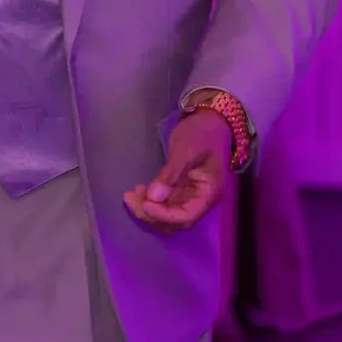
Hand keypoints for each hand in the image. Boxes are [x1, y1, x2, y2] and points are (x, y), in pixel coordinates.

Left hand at [124, 110, 230, 232]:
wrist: (211, 120)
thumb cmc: (203, 132)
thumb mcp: (187, 149)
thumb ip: (171, 173)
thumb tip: (153, 196)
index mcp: (209, 193)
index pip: (186, 216)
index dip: (164, 216)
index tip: (145, 203)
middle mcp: (201, 200)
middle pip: (175, 220)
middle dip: (151, 214)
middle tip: (129, 198)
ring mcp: (191, 196)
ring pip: (167, 214)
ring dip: (148, 209)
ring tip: (130, 195)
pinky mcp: (181, 190)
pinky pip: (165, 203)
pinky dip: (150, 201)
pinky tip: (138, 191)